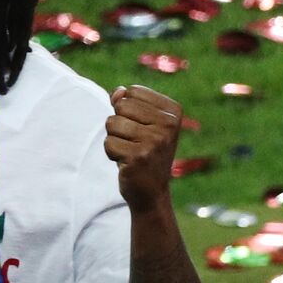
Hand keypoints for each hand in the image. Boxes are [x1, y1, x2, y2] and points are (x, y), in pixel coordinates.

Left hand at [104, 85, 182, 214]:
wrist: (152, 191)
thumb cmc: (144, 152)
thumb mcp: (141, 123)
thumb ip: (127, 102)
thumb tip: (116, 91)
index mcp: (173, 111)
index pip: (132, 91)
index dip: (127, 109)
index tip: (141, 128)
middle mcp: (168, 124)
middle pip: (121, 106)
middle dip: (118, 124)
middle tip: (134, 142)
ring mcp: (155, 141)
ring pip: (112, 123)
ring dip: (114, 139)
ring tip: (130, 151)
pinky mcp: (139, 157)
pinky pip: (108, 143)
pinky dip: (111, 153)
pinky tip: (126, 162)